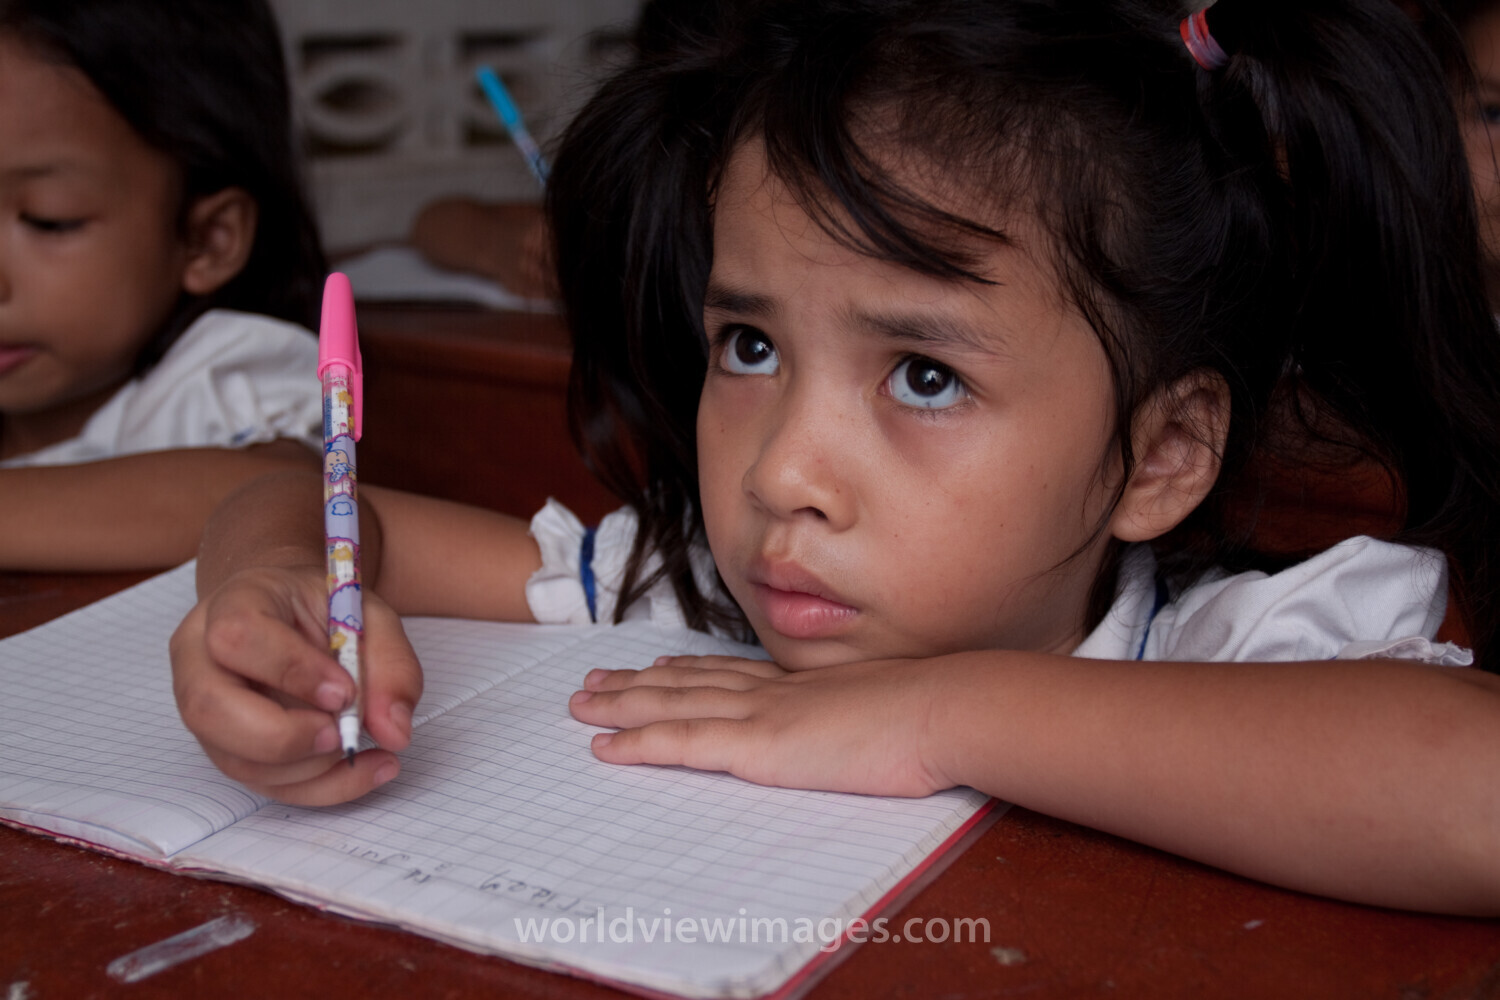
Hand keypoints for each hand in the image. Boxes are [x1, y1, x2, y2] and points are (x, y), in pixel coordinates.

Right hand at [170, 565, 423, 804]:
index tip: (344, 692)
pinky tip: (366, 768)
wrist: (296, 618)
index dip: (292, 671)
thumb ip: (391, 665)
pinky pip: (263, 784)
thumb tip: (394, 732)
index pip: (237, 637)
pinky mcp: (227, 748)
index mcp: (232, 604)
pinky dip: (321, 787)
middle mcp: (200, 659)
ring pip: (234, 759)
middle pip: (209, 709)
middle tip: (342, 735)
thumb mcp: (371, 617)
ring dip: (309, 769)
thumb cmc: (326, 610)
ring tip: (360, 747)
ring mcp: (204, 710)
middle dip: (284, 737)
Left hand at [567, 655, 953, 796]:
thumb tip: (874, 727)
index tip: (657, 663)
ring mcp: (760, 717)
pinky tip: (604, 749)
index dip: (688, 668)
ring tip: (582, 705)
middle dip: (636, 683)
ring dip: (621, 706)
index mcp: (803, 686)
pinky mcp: (757, 748)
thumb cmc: (935, 715)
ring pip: (671, 706)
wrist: (944, 708)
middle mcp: (772, 692)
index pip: (732, 673)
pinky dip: (638, 744)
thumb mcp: (892, 708)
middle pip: (688, 682)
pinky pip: (681, 744)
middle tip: (594, 681)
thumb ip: (865, 716)